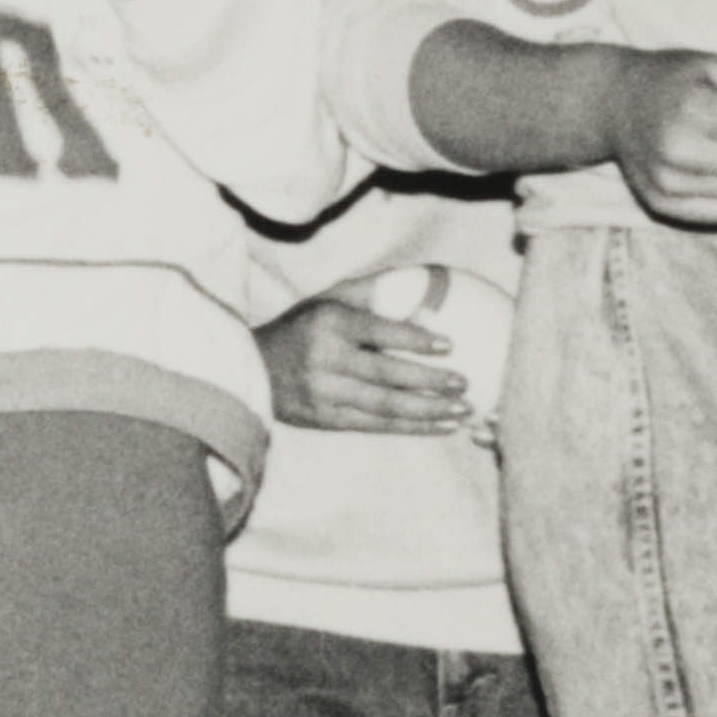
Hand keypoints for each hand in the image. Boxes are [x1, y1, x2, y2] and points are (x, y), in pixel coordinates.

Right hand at [257, 285, 474, 435]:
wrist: (252, 367)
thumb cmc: (302, 327)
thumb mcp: (325, 301)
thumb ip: (369, 293)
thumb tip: (424, 289)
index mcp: (328, 323)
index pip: (377, 331)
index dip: (414, 339)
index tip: (449, 345)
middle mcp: (324, 359)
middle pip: (386, 374)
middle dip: (430, 381)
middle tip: (464, 383)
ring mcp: (324, 393)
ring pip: (385, 405)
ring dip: (429, 410)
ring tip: (463, 411)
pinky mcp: (325, 419)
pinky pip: (376, 426)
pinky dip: (412, 427)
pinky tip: (441, 426)